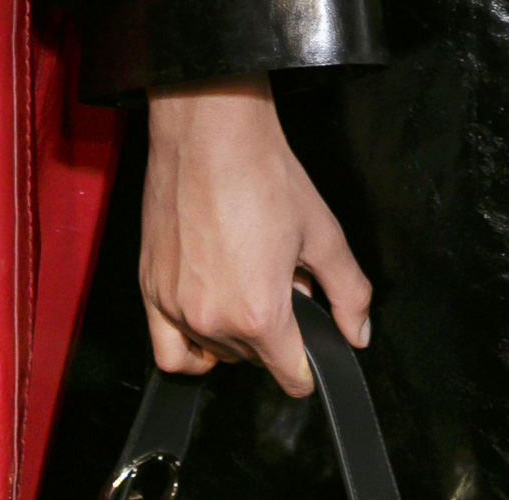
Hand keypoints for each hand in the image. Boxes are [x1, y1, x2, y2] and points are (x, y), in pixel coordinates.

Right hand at [143, 76, 370, 397]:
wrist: (210, 131)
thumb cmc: (262, 173)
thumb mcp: (323, 232)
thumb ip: (348, 292)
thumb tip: (359, 333)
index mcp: (259, 313)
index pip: (292, 377)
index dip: (308, 364)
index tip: (308, 345)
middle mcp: (213, 320)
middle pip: (254, 361)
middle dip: (272, 331)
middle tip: (278, 281)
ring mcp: (176, 307)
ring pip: (215, 354)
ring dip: (234, 333)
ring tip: (245, 282)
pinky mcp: (150, 289)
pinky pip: (168, 350)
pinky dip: (189, 347)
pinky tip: (207, 316)